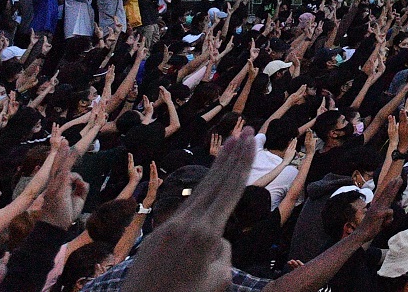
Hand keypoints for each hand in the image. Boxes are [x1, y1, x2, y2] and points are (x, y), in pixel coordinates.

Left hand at [119, 125, 257, 291]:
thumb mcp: (217, 280)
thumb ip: (222, 252)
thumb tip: (216, 240)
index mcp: (206, 233)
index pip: (230, 190)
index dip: (243, 163)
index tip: (253, 140)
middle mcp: (186, 224)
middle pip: (214, 181)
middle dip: (232, 154)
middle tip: (247, 130)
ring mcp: (168, 228)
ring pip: (198, 192)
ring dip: (216, 168)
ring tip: (229, 145)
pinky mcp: (155, 237)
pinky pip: (185, 211)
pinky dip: (201, 193)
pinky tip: (209, 188)